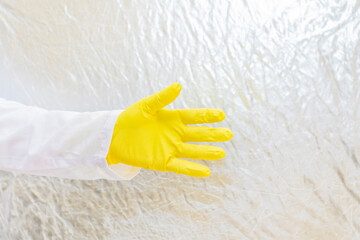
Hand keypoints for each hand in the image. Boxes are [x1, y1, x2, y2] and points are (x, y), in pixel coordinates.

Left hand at [106, 82, 232, 176]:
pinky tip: (206, 171)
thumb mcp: (146, 106)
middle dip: (213, 134)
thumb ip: (162, 98)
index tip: (221, 115)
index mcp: (173, 118)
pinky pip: (181, 166)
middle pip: (198, 134)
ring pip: (193, 150)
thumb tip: (178, 85)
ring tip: (222, 153)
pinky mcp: (163, 161)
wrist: (115, 136)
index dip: (207, 116)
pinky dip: (192, 169)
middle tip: (229, 134)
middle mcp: (175, 134)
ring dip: (207, 152)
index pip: (194, 117)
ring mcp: (171, 148)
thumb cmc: (131, 118)